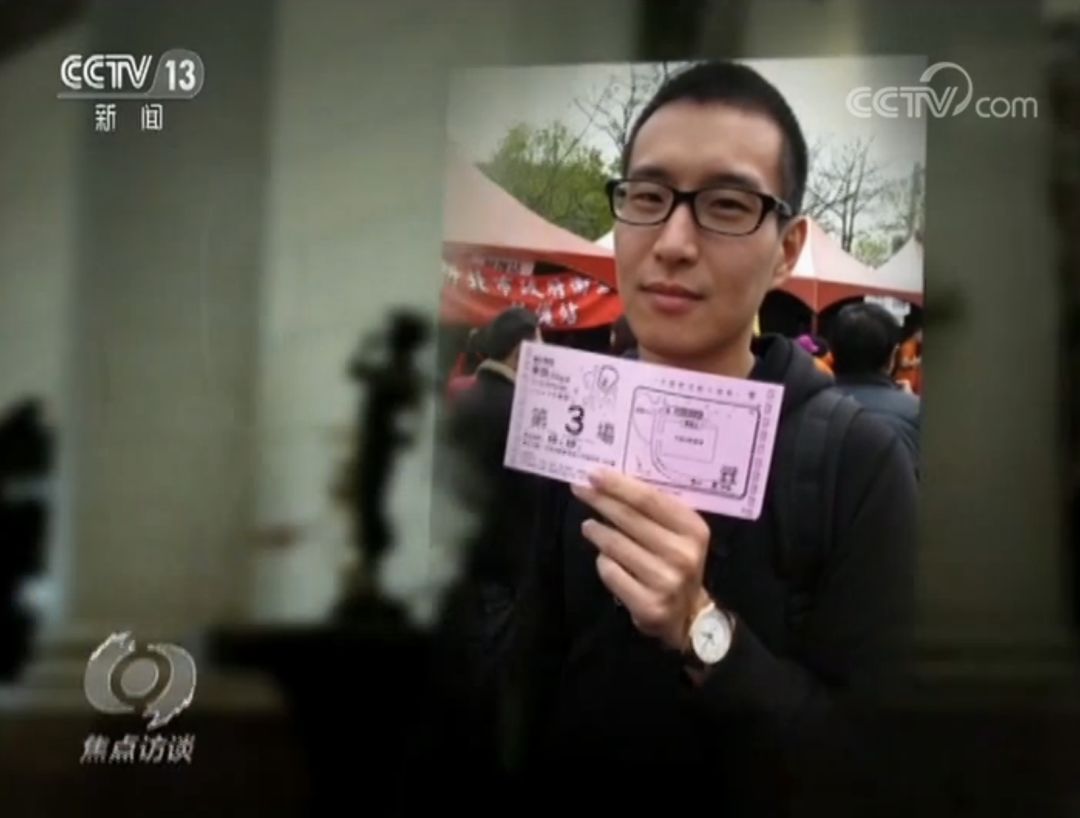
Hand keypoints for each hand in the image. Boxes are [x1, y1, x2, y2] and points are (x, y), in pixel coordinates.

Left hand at [572, 469, 712, 652]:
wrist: (688, 614)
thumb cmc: (678, 561)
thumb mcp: (679, 533)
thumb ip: (656, 509)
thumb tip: (611, 481)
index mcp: (693, 529)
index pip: (649, 500)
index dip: (618, 485)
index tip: (593, 474)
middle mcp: (682, 554)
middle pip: (629, 519)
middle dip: (601, 501)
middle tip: (579, 490)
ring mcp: (665, 581)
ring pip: (616, 546)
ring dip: (597, 532)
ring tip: (588, 526)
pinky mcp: (648, 605)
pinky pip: (611, 572)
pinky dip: (603, 562)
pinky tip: (605, 558)